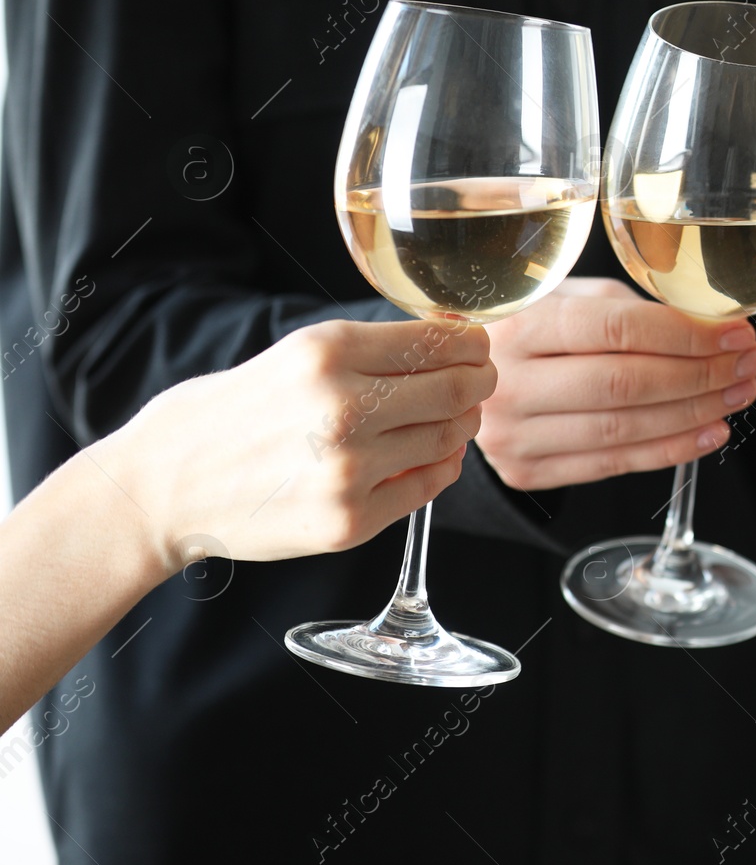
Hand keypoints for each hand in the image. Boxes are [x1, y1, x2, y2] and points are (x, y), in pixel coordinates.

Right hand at [97, 319, 496, 572]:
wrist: (165, 486)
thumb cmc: (230, 413)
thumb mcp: (295, 355)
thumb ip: (371, 352)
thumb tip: (453, 345)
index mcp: (328, 352)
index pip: (441, 343)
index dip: (474, 346)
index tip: (479, 348)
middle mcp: (343, 408)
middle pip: (458, 390)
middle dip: (480, 383)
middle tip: (481, 383)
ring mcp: (349, 469)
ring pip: (449, 439)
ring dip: (462, 426)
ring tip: (452, 419)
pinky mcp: (350, 521)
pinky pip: (428, 486)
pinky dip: (440, 466)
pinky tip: (430, 456)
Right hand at [477, 277, 755, 489]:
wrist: (461, 383)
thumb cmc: (531, 329)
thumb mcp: (564, 298)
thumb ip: (623, 309)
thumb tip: (708, 326)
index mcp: (519, 322)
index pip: (615, 329)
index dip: (685, 334)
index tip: (736, 333)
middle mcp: (509, 381)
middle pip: (625, 383)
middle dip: (701, 374)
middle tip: (749, 364)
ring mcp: (514, 433)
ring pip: (624, 428)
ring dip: (695, 414)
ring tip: (738, 394)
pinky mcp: (527, 471)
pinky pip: (613, 464)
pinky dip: (670, 450)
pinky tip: (710, 431)